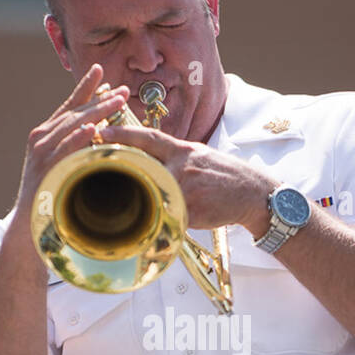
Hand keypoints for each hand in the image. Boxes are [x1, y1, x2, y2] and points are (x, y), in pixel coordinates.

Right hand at [13, 64, 131, 222]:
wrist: (28, 220)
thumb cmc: (48, 192)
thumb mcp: (59, 162)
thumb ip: (73, 146)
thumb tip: (95, 131)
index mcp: (45, 134)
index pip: (69, 106)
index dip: (85, 88)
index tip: (100, 71)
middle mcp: (41, 137)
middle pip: (75, 112)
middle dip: (100, 98)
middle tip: (122, 89)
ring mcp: (41, 151)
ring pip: (73, 124)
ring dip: (97, 111)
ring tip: (117, 100)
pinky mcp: (45, 167)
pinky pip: (65, 149)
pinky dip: (78, 137)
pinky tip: (92, 128)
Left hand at [95, 120, 276, 232]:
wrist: (253, 194)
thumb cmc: (225, 176)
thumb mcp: (200, 156)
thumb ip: (175, 157)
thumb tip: (148, 156)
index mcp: (184, 151)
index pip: (149, 138)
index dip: (124, 134)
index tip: (102, 132)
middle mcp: (184, 165)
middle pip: (143, 166)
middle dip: (123, 169)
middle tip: (100, 169)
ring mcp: (188, 188)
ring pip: (155, 194)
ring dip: (146, 201)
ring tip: (138, 204)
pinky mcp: (193, 210)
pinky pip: (171, 216)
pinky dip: (167, 221)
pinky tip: (165, 223)